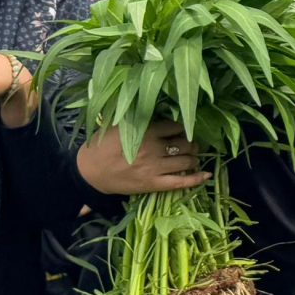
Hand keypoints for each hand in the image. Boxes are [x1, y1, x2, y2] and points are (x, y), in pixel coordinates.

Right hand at [76, 121, 208, 196]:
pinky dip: (196, 179)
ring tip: (192, 156)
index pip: (176, 126)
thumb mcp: (119, 125)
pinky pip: (180, 182)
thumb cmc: (102, 145)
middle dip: (191, 143)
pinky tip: (206, 174)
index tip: (182, 129)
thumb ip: (140, 119)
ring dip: (194, 158)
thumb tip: (160, 109)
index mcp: (146, 132)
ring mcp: (155, 168)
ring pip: (186, 161)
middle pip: (185, 144)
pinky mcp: (153, 184)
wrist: (89, 172)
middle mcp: (154, 149)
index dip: (182, 128)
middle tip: (190, 144)